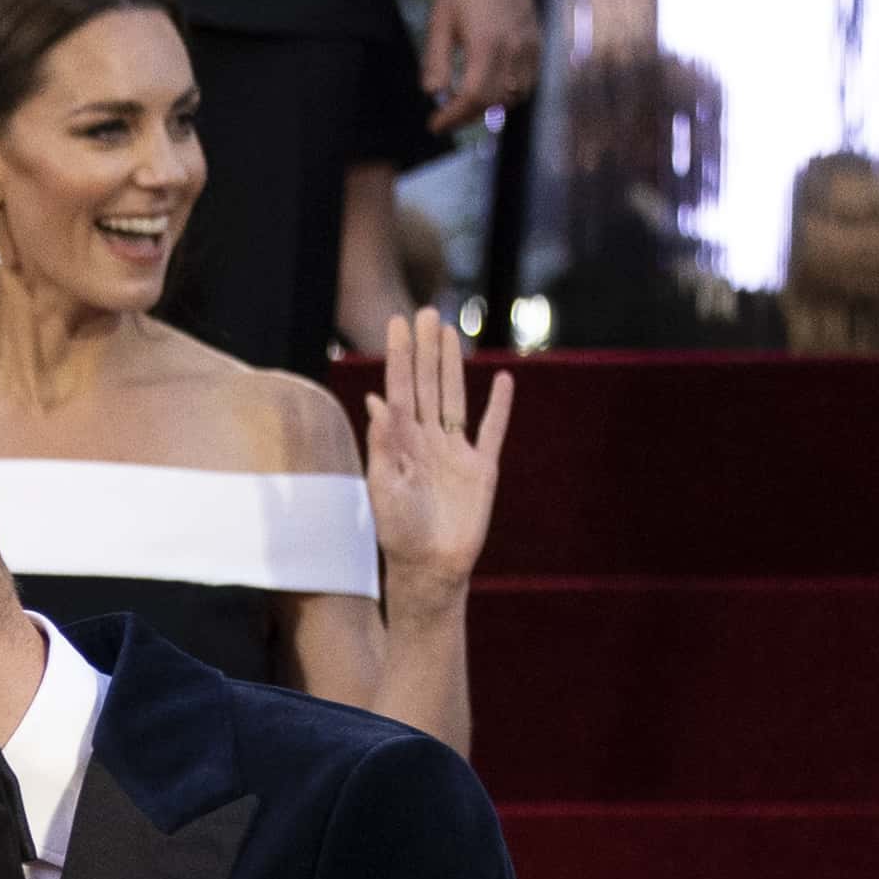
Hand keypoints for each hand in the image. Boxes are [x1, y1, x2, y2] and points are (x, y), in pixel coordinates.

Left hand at [363, 309, 511, 605]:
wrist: (429, 567)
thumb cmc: (399, 533)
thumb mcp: (383, 487)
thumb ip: (382, 444)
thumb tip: (375, 401)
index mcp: (400, 444)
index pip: (400, 390)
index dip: (399, 357)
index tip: (397, 323)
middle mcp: (426, 442)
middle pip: (427, 385)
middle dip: (425, 349)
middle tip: (426, 311)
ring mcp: (455, 453)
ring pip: (454, 398)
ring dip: (452, 365)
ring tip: (450, 332)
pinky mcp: (481, 470)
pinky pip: (492, 431)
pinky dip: (499, 407)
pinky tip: (502, 380)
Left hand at [422, 0, 540, 133]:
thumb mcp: (440, 23)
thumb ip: (437, 61)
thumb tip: (433, 93)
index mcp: (486, 44)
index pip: (474, 96)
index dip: (454, 117)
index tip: (436, 124)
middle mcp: (513, 49)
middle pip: (494, 102)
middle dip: (468, 116)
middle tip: (448, 118)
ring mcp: (529, 48)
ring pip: (515, 96)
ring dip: (490, 108)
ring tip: (468, 106)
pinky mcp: (537, 44)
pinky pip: (528, 82)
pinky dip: (510, 95)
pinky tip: (492, 91)